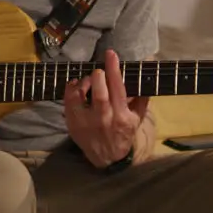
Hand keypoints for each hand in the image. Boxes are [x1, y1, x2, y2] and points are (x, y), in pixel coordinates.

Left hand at [64, 49, 149, 168]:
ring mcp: (87, 123)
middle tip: (98, 71)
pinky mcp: (73, 125)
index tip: (111, 54)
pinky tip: (75, 85)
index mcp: (121, 115)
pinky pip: (68, 103)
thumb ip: (142, 99)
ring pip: (81, 97)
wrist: (108, 158)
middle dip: (98, 76)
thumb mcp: (137, 119)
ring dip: (83, 83)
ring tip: (87, 79)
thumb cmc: (123, 134)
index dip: (114, 69)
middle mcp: (104, 119)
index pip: (118, 88)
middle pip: (99, 93)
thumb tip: (144, 79)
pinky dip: (70, 90)